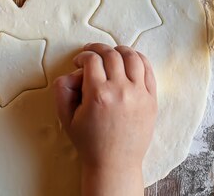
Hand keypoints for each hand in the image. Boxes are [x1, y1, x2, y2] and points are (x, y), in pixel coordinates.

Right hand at [53, 43, 157, 194]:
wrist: (115, 163)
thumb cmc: (89, 142)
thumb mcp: (66, 118)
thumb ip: (61, 91)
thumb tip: (71, 72)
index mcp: (98, 95)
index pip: (92, 60)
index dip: (83, 56)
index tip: (79, 61)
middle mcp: (121, 91)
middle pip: (111, 54)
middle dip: (98, 48)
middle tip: (91, 52)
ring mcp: (139, 94)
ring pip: (133, 57)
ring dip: (120, 50)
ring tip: (112, 53)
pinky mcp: (151, 99)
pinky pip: (148, 70)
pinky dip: (139, 59)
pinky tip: (129, 60)